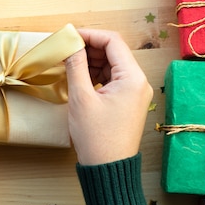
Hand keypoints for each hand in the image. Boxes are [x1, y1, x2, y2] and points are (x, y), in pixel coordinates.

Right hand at [65, 29, 152, 164]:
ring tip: (68, 64)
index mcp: (133, 78)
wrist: (107, 169)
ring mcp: (134, 93)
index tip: (69, 36)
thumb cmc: (96, 137)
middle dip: (89, 48)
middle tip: (65, 50)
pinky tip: (78, 78)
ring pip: (112, 65)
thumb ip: (76, 66)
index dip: (90, 35)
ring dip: (91, 61)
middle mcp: (139, 82)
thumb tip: (70, 45)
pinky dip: (95, 75)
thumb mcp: (81, 98)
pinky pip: (111, 79)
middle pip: (114, 52)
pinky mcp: (127, 102)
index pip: (113, 42)